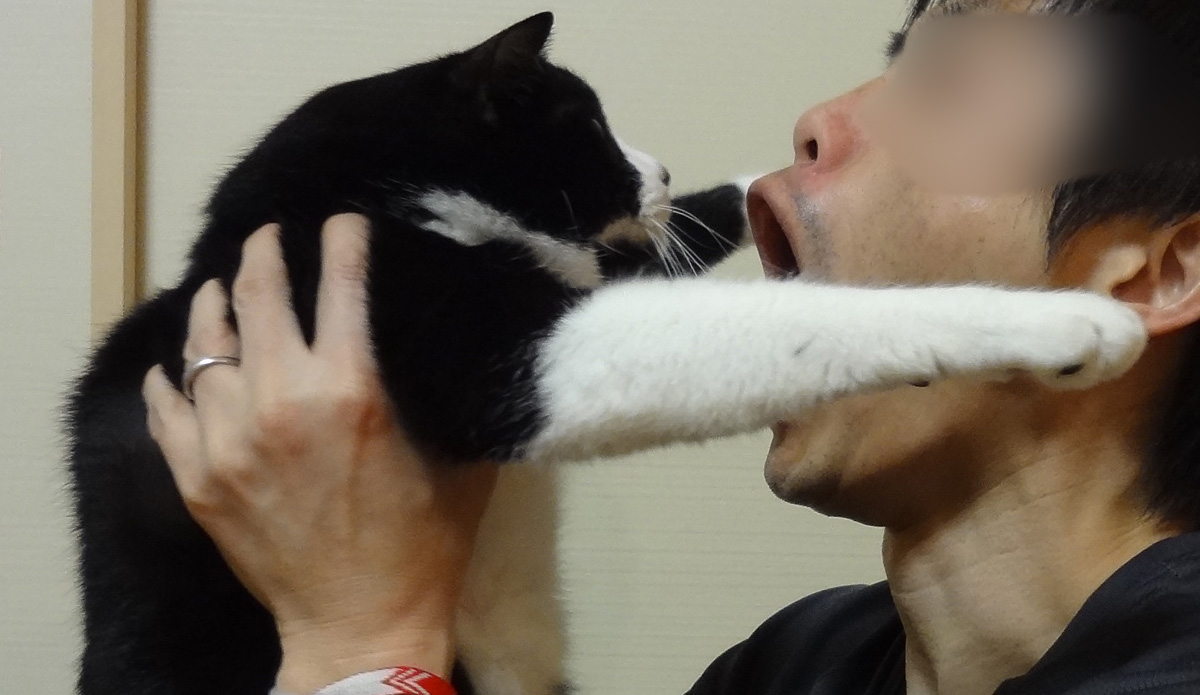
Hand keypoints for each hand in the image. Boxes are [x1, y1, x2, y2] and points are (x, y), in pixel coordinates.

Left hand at [142, 214, 498, 692]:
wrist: (361, 624)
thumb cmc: (423, 544)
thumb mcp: (461, 461)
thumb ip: (453, 395)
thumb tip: (461, 343)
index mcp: (353, 391)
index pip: (340, 284)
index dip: (341, 239)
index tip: (342, 221)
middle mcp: (283, 402)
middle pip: (258, 297)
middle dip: (265, 251)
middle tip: (270, 235)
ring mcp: (229, 440)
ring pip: (204, 346)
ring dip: (213, 304)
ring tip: (220, 286)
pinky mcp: (197, 478)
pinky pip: (167, 407)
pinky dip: (171, 378)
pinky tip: (180, 365)